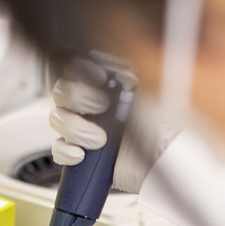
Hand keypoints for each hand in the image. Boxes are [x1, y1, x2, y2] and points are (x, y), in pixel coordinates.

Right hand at [49, 67, 179, 193]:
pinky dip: (66, 151)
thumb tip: (115, 61)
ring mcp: (87, 129)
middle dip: (77, 98)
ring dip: (74, 128)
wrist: (166, 164)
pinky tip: (82, 154)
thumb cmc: (167, 127)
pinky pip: (58, 149)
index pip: (77, 66)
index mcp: (109, 83)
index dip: (81, 69)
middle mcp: (96, 105)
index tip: (99, 77)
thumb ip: (129, 68)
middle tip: (100, 106)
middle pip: (62, 91)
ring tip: (99, 140)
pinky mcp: (83, 156)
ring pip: (58, 119)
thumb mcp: (151, 88)